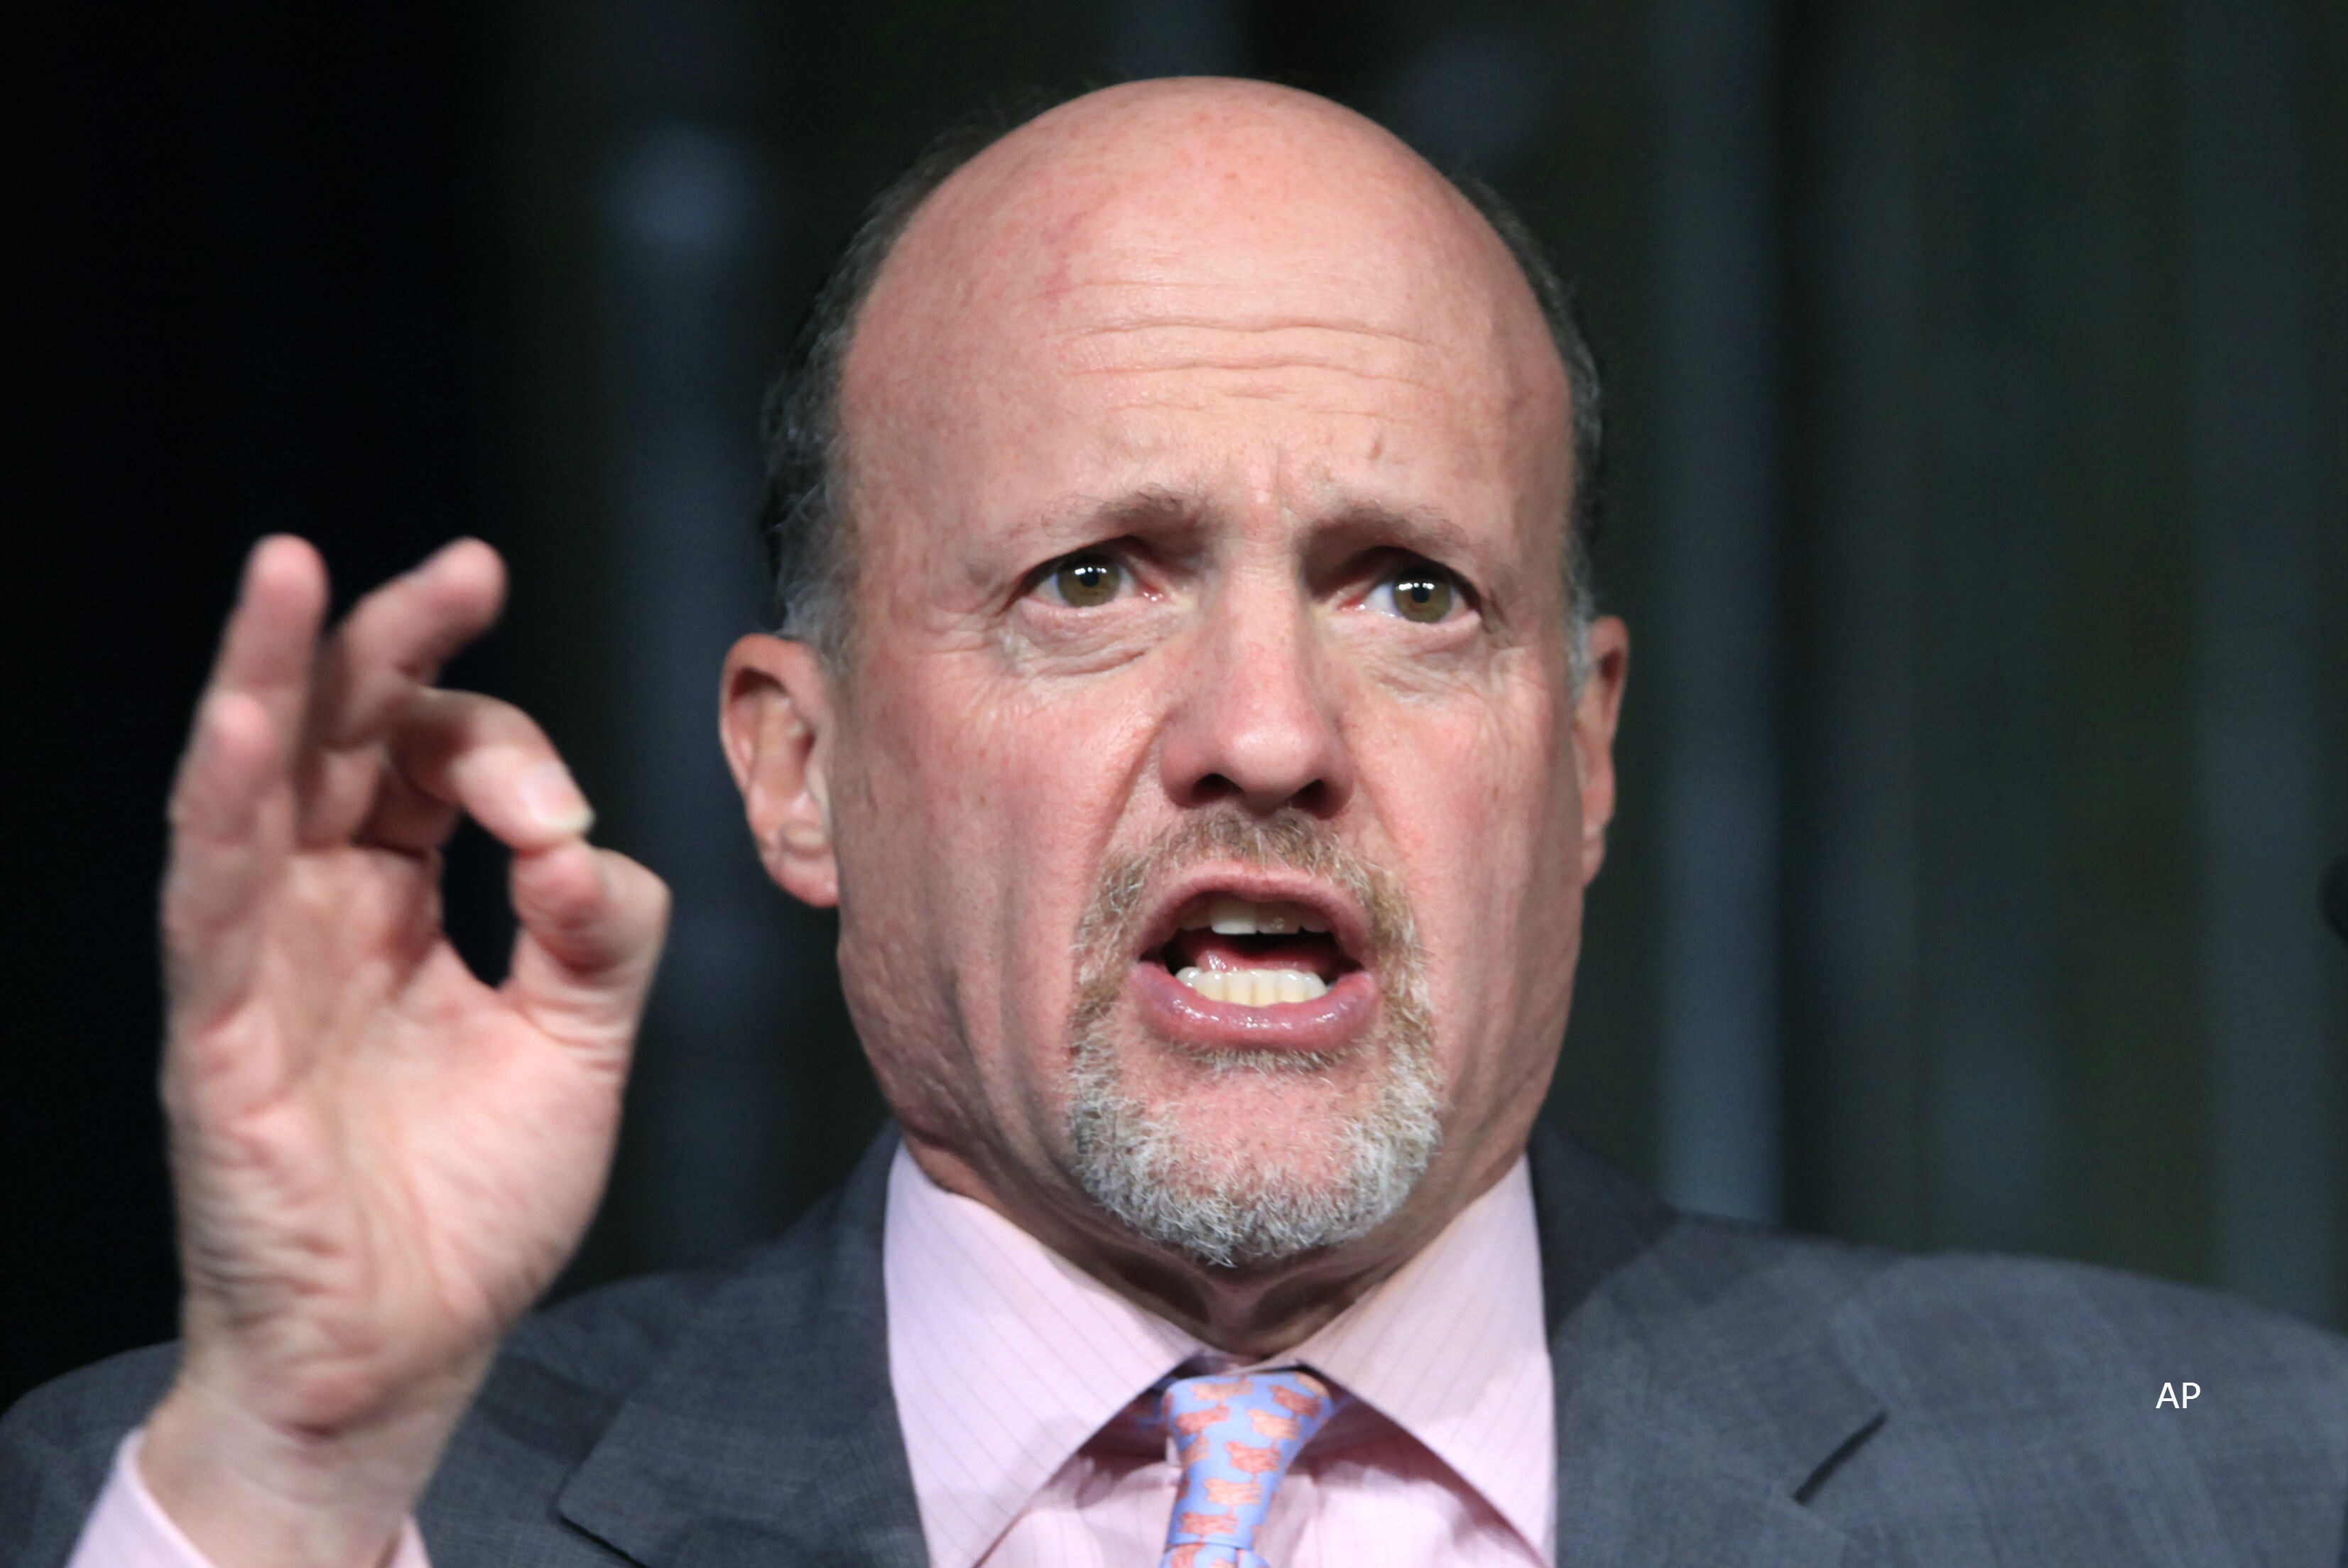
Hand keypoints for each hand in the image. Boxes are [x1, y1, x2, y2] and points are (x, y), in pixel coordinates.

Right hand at [138, 538, 667, 1567]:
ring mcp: (256, 970)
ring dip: (266, 678)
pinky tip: (236, 726)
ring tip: (290, 571)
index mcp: (395, 903)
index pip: (436, 764)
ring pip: (246, 793)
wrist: (413, 1350)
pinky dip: (219, 811)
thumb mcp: (578, 1047)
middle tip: (462, 568)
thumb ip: (604, 937)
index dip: (508, 750)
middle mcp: (315, 914)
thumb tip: (584, 849)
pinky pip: (208, 909)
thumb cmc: (472, 1201)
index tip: (565, 819)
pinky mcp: (217, 1042)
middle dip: (388, 642)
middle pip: (335, 740)